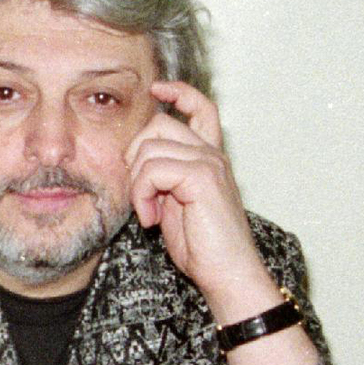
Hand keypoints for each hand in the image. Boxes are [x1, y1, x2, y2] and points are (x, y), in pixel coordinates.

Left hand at [126, 81, 272, 313]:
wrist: (227, 274)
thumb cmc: (203, 249)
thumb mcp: (175, 207)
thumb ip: (162, 180)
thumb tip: (136, 165)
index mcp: (209, 158)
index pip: (199, 106)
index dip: (177, 92)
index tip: (156, 90)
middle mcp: (211, 154)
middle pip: (158, 125)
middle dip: (135, 158)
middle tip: (142, 197)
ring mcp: (209, 163)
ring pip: (149, 149)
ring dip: (137, 186)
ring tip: (149, 215)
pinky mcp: (202, 177)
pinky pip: (152, 170)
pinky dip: (142, 195)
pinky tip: (152, 220)